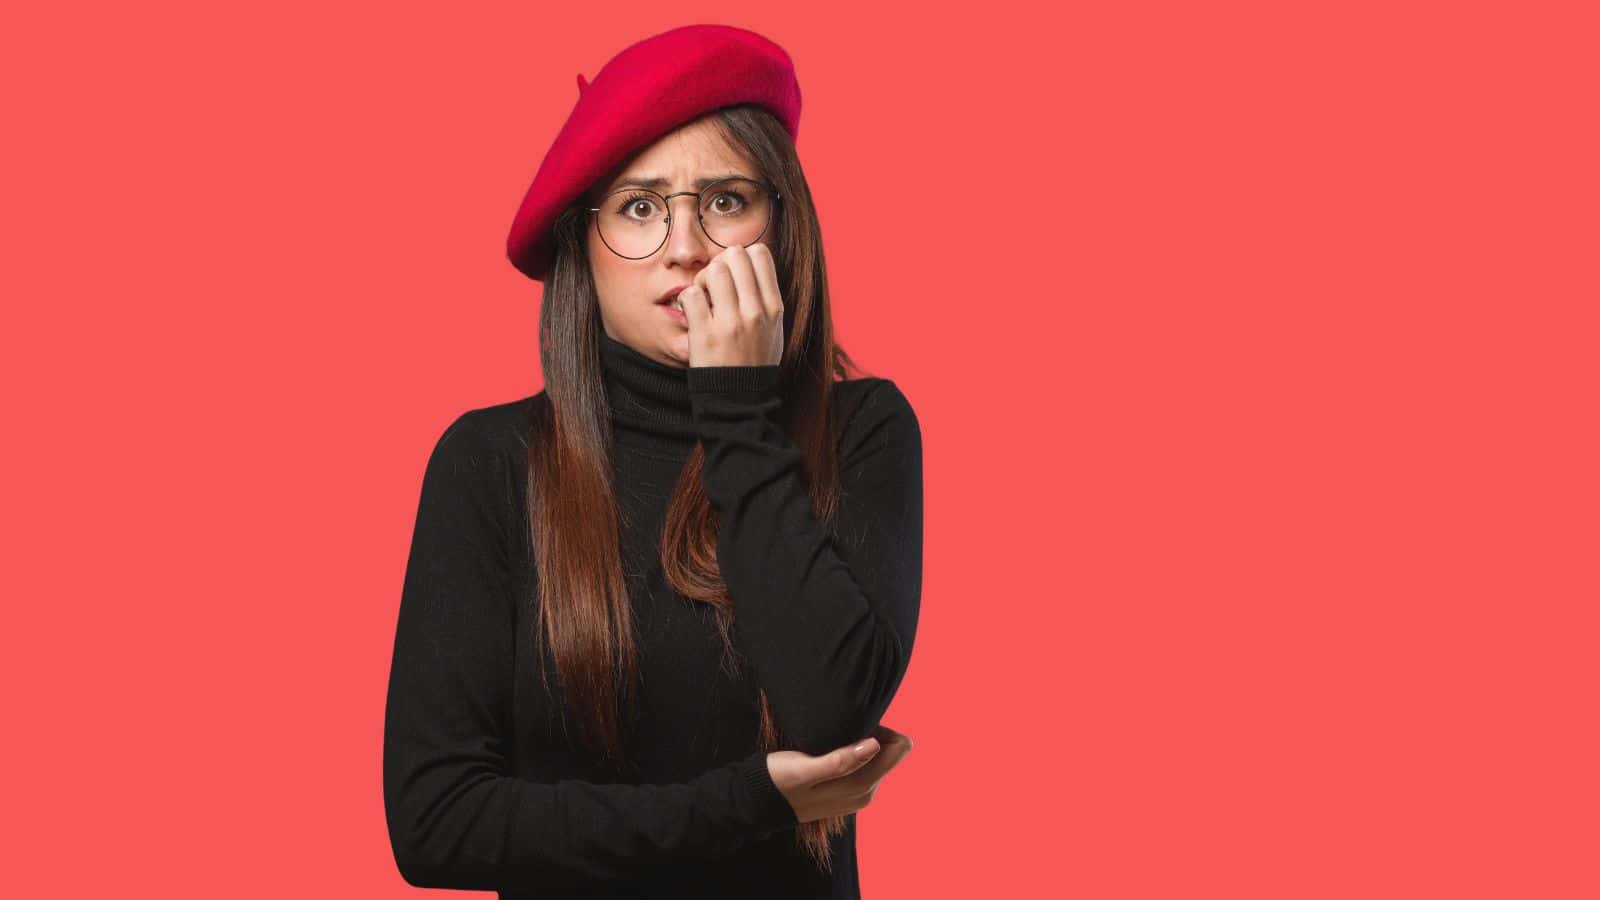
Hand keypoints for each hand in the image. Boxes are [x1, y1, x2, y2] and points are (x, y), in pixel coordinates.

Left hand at [677, 242, 784, 367]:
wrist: (739, 400)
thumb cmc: (754, 362)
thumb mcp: (774, 329)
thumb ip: (766, 297)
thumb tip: (752, 262)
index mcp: (773, 307)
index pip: (760, 253)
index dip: (741, 257)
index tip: (734, 275)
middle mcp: (755, 312)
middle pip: (734, 254)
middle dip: (720, 264)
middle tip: (714, 286)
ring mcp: (730, 323)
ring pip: (713, 269)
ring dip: (702, 279)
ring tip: (703, 298)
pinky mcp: (705, 334)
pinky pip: (691, 293)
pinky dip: (687, 299)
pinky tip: (692, 313)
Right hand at [765, 724, 914, 823]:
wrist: (760, 802)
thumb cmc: (779, 780)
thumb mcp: (804, 769)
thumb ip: (840, 761)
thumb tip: (874, 745)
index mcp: (860, 786)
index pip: (898, 749)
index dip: (882, 730)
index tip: (855, 726)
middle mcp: (866, 794)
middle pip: (892, 754)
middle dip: (874, 736)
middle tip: (840, 733)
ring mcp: (859, 795)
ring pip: (880, 760)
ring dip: (864, 745)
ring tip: (833, 742)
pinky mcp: (850, 794)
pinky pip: (868, 767)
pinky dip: (856, 755)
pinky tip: (832, 752)